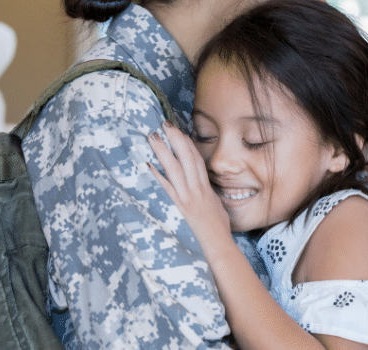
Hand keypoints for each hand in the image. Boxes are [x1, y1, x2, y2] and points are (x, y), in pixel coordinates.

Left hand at [147, 122, 231, 252]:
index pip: (196, 158)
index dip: (187, 142)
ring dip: (162, 151)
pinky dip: (157, 175)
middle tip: (163, 125)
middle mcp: (196, 188)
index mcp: (206, 186)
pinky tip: (148, 165)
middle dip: (174, 139)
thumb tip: (199, 184)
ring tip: (152, 138)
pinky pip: (166, 187)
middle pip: (185, 157)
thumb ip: (207, 191)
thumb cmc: (218, 226)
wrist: (217, 242)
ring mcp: (186, 196)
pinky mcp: (179, 206)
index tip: (178, 130)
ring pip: (174, 168)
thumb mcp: (216, 203)